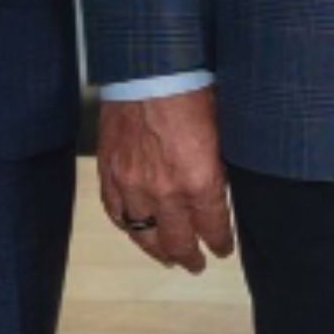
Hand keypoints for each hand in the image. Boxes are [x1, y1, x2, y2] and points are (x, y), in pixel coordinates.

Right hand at [98, 90, 234, 274]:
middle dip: (189, 257)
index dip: (219, 243)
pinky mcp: (110, 172)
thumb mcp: (224, 133)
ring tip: (167, 259)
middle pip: (177, 240)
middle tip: (195, 265)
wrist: (149, 68)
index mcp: (199, 182)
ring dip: (157, 250)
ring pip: (143, 234)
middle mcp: (164, 192)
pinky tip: (135, 231)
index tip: (222, 250)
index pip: (213, 227)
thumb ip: (221, 168)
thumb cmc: (193, 90)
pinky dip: (127, 226)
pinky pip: (116, 212)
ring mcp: (132, 184)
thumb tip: (224, 189)